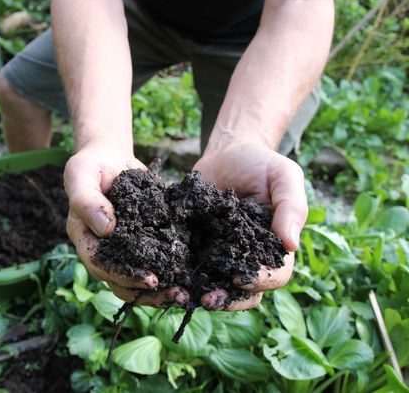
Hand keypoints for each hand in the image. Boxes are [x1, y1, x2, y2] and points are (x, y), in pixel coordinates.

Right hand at [64, 139, 189, 307]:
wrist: (111, 156)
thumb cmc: (92, 163)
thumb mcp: (81, 174)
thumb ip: (87, 200)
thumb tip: (106, 229)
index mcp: (84, 237)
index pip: (100, 265)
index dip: (123, 276)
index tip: (150, 280)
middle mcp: (102, 249)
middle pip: (120, 282)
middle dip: (147, 293)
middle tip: (176, 295)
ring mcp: (123, 248)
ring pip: (138, 279)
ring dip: (160, 291)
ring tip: (185, 295)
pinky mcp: (142, 242)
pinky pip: (155, 262)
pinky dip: (171, 272)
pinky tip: (190, 278)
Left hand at [194, 140, 306, 310]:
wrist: (226, 154)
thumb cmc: (260, 164)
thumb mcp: (283, 176)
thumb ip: (292, 207)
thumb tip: (291, 244)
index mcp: (274, 249)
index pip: (275, 275)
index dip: (261, 281)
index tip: (241, 277)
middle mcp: (247, 259)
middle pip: (244, 293)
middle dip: (227, 300)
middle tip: (207, 299)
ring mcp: (219, 256)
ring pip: (213, 287)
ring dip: (198, 294)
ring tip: (181, 295)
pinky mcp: (194, 248)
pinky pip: (187, 269)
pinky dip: (177, 277)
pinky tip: (164, 277)